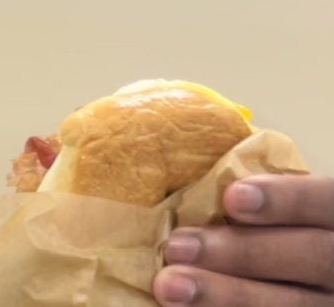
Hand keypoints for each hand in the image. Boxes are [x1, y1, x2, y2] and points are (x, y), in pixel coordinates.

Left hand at [155, 174, 333, 304]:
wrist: (292, 276)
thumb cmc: (272, 230)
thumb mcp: (282, 213)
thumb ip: (256, 203)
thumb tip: (192, 193)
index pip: (327, 201)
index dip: (287, 199)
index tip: (232, 197)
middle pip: (313, 256)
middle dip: (243, 251)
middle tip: (178, 246)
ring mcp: (332, 302)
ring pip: (294, 304)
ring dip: (228, 295)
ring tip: (171, 287)